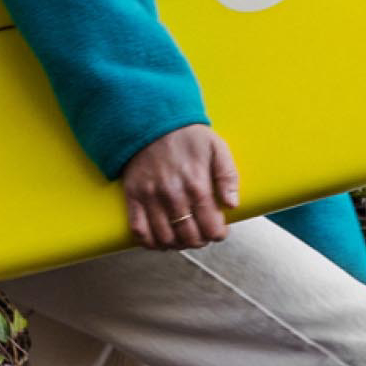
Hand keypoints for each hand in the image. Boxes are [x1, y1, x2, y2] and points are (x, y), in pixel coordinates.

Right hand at [122, 124, 239, 249]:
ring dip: (177, 244)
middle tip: (201, 235)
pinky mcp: (133, 197)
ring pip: (165, 238)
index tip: (218, 231)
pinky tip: (160, 241)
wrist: (152, 121)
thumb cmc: (188, 136)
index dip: (217, 234)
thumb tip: (232, 205)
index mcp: (197, 185)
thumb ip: (228, 176)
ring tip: (183, 238)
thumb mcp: (217, 148)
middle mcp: (173, 195)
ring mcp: (150, 197)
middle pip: (189, 236)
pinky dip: (150, 243)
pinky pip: (139, 231)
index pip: (211, 227)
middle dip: (199, 241)